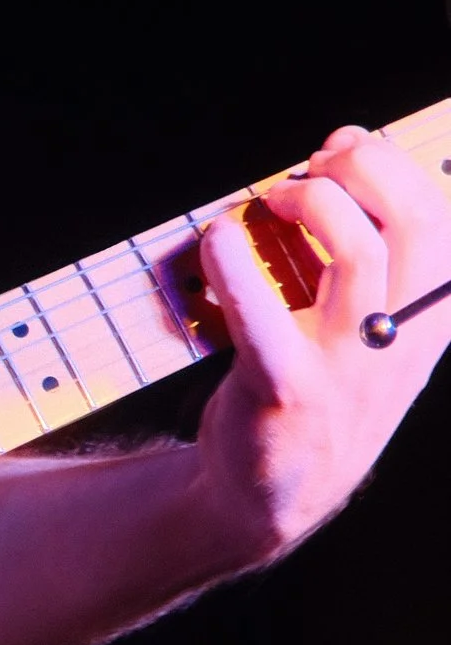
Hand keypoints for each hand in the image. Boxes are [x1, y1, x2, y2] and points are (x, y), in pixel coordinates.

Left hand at [193, 126, 450, 563]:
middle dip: (365, 170)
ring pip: (360, 253)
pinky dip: (236, 265)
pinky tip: (217, 237)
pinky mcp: (287, 390)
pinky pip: (266, 316)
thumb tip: (341, 157)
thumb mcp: (366, 330)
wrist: (265, 496)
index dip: (397, 167)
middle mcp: (401, 341)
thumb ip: (367, 253)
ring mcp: (349, 368)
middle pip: (417, 224)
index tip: (345, 147)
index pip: (446, 223)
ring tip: (270, 199)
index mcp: (429, 321)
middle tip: (311, 165)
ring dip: (311, 203)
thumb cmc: (312, 390)